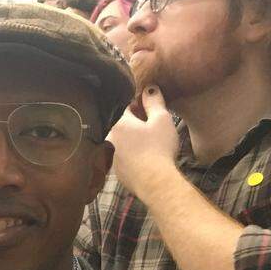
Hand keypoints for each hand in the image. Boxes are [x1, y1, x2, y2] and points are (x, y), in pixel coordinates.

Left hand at [107, 85, 181, 199]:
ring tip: (148, 140)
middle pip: (121, 123)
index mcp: (117, 123)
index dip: (137, 103)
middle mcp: (108, 137)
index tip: (148, 106)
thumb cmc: (159, 148)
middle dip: (134, 120)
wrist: (154, 181)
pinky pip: (122, 155)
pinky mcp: (115, 169)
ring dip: (132, 137)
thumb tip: (150, 88)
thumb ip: (154, 101)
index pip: (123, 105)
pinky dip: (131, 152)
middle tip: (150, 123)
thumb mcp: (161, 119)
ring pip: (120, 139)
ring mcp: (109, 155)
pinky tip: (144, 155)